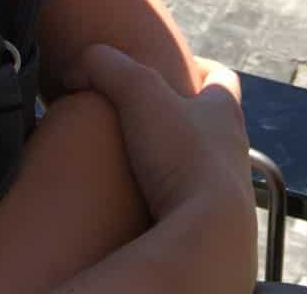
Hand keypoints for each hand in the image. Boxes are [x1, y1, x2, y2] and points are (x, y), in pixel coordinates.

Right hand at [62, 44, 256, 290]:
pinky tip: (141, 203)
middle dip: (181, 118)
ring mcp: (227, 194)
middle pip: (213, 124)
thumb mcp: (137, 91)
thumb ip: (104, 65)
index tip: (175, 68)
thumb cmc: (181, 156)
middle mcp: (234, 151)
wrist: (210, 240)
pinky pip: (191, 208)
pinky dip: (169, 200)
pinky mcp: (213, 230)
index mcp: (224, 113)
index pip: (222, 78)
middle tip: (146, 116)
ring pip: (202, 168)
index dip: (199, 68)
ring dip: (174, 162)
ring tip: (137, 163)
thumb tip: (72, 70)